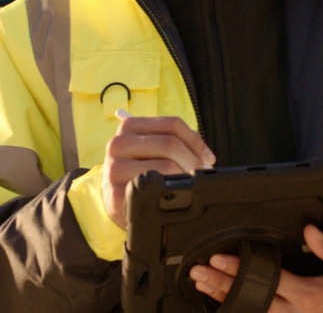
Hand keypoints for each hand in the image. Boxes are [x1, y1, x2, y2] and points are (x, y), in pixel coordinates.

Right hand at [102, 112, 215, 229]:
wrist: (114, 198)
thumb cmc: (141, 169)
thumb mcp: (153, 149)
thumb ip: (177, 144)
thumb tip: (206, 157)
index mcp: (130, 125)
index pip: (172, 124)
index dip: (196, 141)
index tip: (208, 157)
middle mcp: (119, 143)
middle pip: (170, 144)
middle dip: (193, 161)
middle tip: (201, 175)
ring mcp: (115, 168)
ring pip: (165, 166)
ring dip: (185, 178)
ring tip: (189, 186)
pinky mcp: (115, 192)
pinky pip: (154, 189)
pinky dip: (170, 193)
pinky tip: (173, 196)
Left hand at [189, 225, 322, 312]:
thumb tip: (309, 230)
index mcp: (306, 294)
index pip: (267, 279)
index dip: (241, 270)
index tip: (219, 259)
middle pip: (250, 299)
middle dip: (221, 286)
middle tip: (199, 273)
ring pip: (249, 312)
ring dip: (223, 300)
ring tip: (201, 286)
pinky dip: (237, 310)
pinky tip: (220, 304)